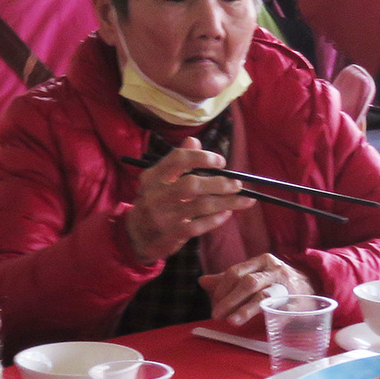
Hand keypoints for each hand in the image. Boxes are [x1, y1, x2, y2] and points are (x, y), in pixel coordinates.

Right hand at [123, 145, 249, 262]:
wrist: (135, 237)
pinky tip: (227, 214)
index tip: (221, 161)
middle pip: (192, 184)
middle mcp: (156, 195)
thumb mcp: (158, 181)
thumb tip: (194, 141)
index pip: (178, 159)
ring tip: (244, 199)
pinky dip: (216, 219)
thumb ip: (177, 162)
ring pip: (201, 206)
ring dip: (226, 202)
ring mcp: (164, 216)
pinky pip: (200, 225)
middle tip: (237, 184)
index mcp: (152, 177)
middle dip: (219, 183)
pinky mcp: (172, 235)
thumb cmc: (154, 202)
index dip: (202, 157)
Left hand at [201, 255, 313, 325]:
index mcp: (262, 261)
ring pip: (262, 296)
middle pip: (247, 283)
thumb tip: (203, 282)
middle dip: (229, 300)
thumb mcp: (255, 275)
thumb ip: (229, 279)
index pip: (235, 271)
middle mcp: (274, 270)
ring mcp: (286, 286)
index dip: (222, 289)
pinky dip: (268, 319)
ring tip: (232, 321)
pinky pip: (280, 311)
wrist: (313, 286)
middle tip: (216, 314)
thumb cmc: (277, 282)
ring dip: (245, 310)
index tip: (214, 303)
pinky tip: (260, 325)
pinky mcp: (297, 303)